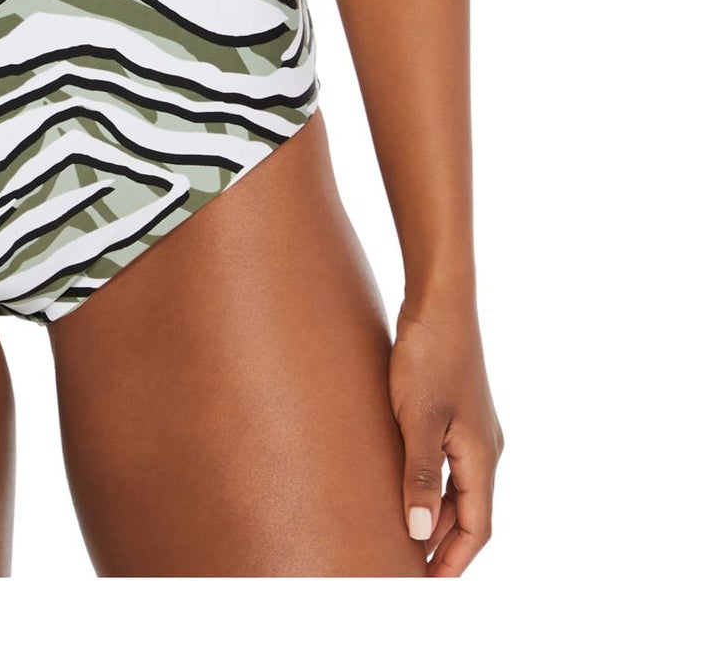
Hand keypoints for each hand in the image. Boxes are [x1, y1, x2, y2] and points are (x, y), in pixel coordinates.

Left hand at [388, 286, 503, 575]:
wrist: (440, 297)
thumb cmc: (430, 353)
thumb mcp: (418, 418)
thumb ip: (420, 476)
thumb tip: (418, 534)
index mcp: (483, 457)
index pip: (476, 529)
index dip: (453, 562)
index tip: (425, 586)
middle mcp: (485, 448)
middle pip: (469, 513)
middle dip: (442, 546)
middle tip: (406, 569)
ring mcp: (472, 428)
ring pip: (457, 488)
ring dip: (434, 514)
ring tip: (399, 535)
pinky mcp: (456, 409)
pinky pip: (448, 462)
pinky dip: (430, 484)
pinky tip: (401, 483)